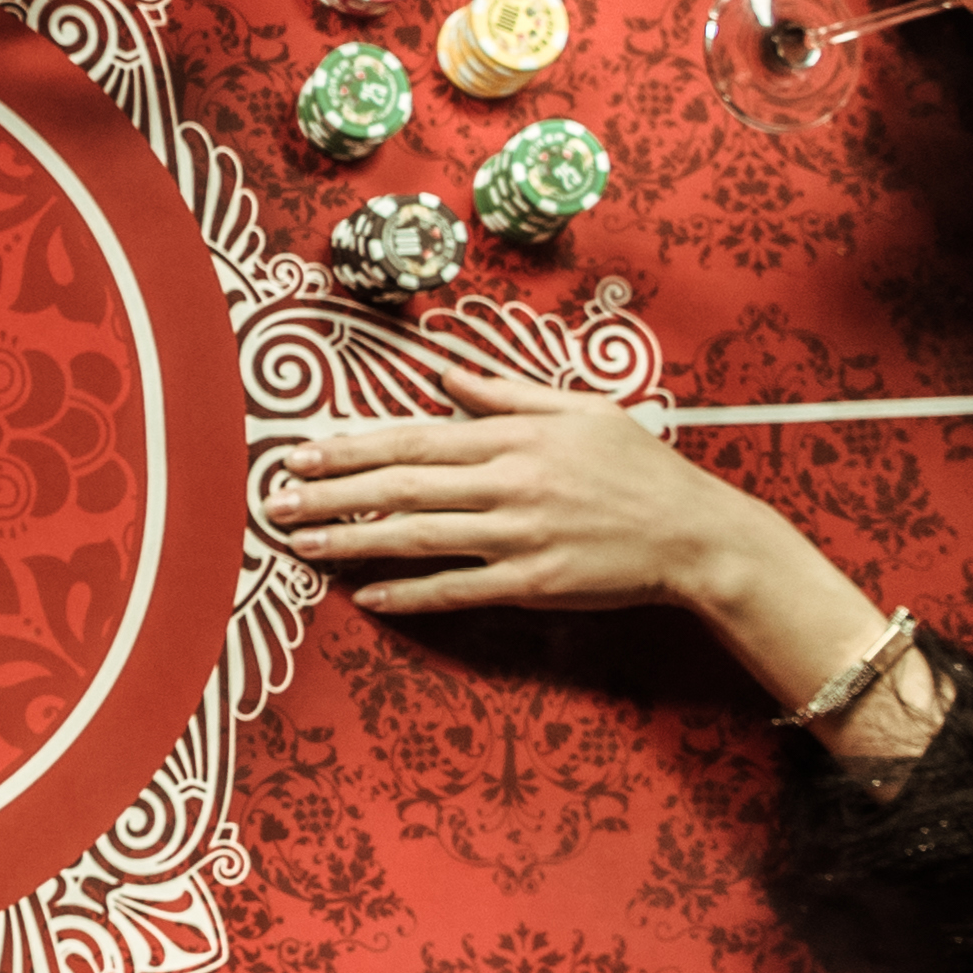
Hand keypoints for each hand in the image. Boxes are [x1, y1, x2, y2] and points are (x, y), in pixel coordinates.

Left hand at [262, 371, 787, 616]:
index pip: (415, 438)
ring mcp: (519, 537)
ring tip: (303, 543)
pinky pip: (458, 590)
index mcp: (515, 438)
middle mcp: (509, 484)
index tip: (300, 450)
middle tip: (275, 499)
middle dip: (332, 492)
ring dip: (354, 541)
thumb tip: (445, 376)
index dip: (351, 446)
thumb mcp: (580, 410)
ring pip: (419, 537)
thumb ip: (506, 393)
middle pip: (403, 486)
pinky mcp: (534, 584)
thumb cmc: (640, 468)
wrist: (697, 535)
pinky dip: (410, 594)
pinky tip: (367, 596)